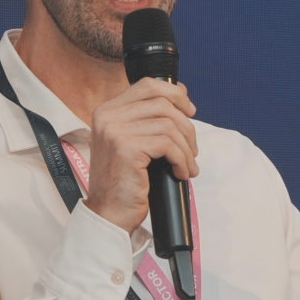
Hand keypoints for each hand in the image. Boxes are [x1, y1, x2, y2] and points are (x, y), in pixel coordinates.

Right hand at [86, 78, 198, 231]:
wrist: (108, 213)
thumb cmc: (123, 181)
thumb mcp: (130, 142)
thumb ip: (147, 119)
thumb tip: (181, 94)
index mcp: (107, 111)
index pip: (147, 85)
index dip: (174, 93)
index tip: (190, 110)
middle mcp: (108, 117)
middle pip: (163, 103)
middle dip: (186, 126)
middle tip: (192, 148)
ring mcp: (115, 131)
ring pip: (169, 125)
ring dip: (186, 148)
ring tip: (188, 166)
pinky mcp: (127, 149)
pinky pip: (168, 144)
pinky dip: (182, 159)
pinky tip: (181, 173)